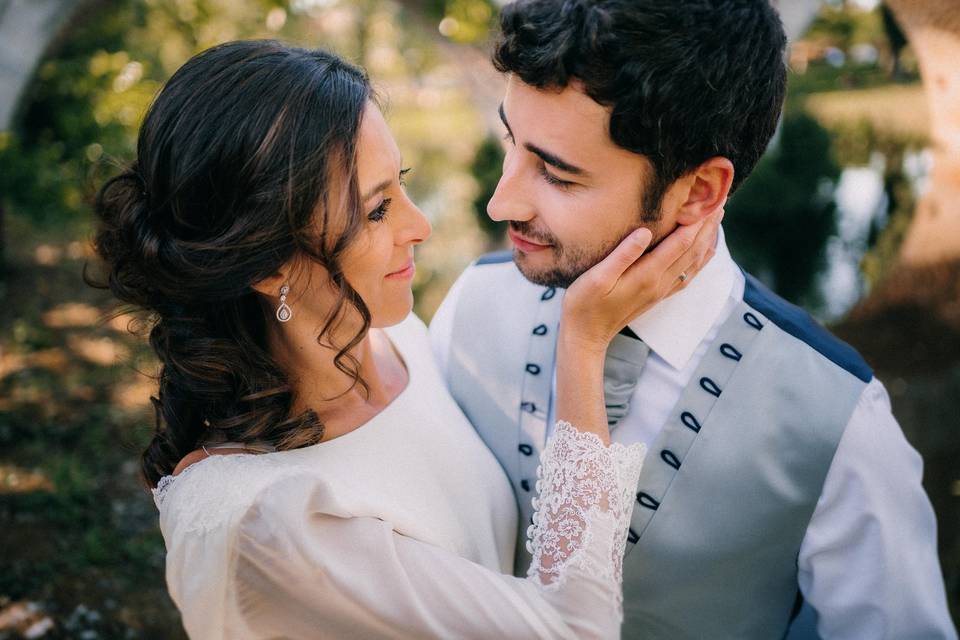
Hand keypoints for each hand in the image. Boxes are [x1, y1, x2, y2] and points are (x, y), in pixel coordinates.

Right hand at [560, 209, 723, 354]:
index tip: (707, 201)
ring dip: (707, 241)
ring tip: (716, 221)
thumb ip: (623, 254)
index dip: (695, 222)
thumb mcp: (597, 277)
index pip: (680, 243)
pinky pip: (687, 276)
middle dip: (707, 227)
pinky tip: (704, 252)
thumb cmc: (584, 305)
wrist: (585, 336)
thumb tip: (645, 232)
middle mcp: (659, 283)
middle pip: (692, 251)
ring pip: (693, 263)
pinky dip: (700, 261)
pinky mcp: (657, 296)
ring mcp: (660, 292)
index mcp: (647, 275)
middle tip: (719, 203)